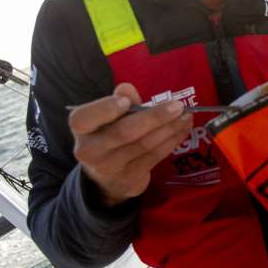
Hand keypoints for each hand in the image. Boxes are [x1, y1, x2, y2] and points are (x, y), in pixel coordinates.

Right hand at [68, 83, 191, 206]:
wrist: (105, 178)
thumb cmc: (108, 136)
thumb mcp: (108, 118)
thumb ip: (118, 101)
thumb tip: (126, 88)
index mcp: (81, 129)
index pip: (84, 118)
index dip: (105, 109)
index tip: (126, 101)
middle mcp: (90, 150)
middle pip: (124, 132)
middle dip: (154, 117)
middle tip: (177, 105)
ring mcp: (110, 167)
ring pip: (144, 145)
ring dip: (170, 128)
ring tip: (186, 116)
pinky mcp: (130, 179)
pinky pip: (155, 156)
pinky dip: (172, 141)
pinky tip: (182, 129)